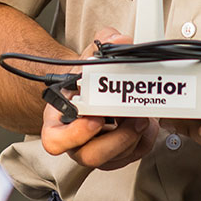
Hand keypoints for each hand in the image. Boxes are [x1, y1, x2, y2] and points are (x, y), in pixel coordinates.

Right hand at [40, 29, 158, 170]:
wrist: (90, 88)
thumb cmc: (84, 79)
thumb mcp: (89, 56)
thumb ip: (103, 43)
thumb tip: (119, 40)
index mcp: (58, 120)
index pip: (55, 140)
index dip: (76, 134)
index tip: (96, 118)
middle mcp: (73, 141)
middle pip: (89, 156)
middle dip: (116, 139)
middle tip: (131, 119)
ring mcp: (94, 150)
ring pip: (113, 160)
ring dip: (133, 139)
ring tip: (143, 117)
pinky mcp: (114, 155)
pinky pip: (129, 158)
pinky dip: (143, 143)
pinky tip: (146, 125)